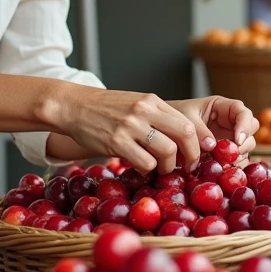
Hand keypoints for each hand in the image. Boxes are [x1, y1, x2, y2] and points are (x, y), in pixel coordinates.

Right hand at [56, 87, 201, 173]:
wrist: (74, 105)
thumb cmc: (106, 108)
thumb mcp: (136, 104)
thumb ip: (157, 117)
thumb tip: (182, 140)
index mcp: (153, 101)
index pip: (188, 122)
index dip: (197, 144)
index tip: (195, 156)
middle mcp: (145, 111)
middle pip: (185, 134)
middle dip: (191, 155)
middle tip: (187, 167)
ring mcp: (130, 126)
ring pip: (167, 151)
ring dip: (168, 166)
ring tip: (160, 169)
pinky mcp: (116, 142)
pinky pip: (144, 162)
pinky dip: (147, 170)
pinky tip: (141, 168)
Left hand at [171, 96, 258, 158]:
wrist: (163, 129)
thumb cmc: (174, 116)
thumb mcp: (185, 118)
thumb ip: (198, 130)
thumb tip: (212, 146)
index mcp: (222, 107)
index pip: (242, 112)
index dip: (244, 125)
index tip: (238, 140)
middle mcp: (229, 122)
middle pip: (251, 129)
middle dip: (244, 142)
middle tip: (231, 154)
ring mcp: (228, 138)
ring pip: (246, 147)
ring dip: (238, 156)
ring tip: (222, 164)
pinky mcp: (224, 154)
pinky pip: (236, 160)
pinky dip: (232, 166)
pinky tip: (222, 170)